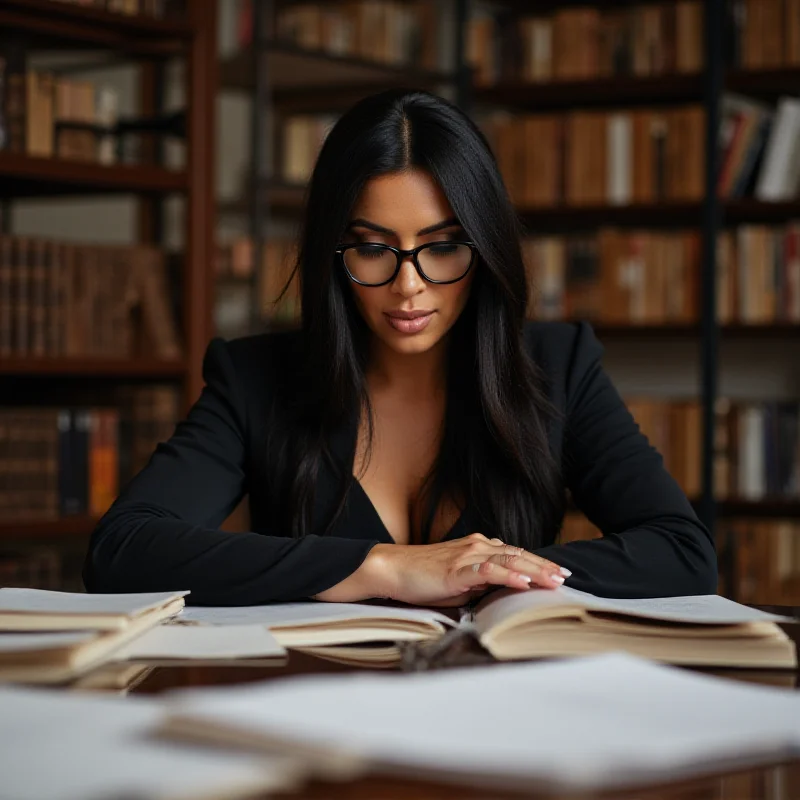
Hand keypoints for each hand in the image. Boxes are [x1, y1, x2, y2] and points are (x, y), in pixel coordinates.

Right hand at [315, 533, 569, 604]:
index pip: (515, 555)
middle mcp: (476, 547)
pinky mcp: (456, 570)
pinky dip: (507, 576)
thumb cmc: (421, 578)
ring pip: (508, 561)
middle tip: (566, 576)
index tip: (558, 573)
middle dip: (544, 567)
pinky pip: (487, 571)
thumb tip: (498, 593)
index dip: (538, 563)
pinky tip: (523, 582)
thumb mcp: (457, 582)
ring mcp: (467, 556)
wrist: (391, 569)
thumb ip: (479, 583)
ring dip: (534, 570)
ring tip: (554, 580)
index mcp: (478, 549)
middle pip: (518, 556)